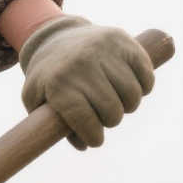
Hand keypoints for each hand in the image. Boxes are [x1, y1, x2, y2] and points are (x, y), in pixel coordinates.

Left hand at [18, 15, 154, 149]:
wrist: (57, 37)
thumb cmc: (48, 77)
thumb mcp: (37, 99)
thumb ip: (52, 126)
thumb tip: (84, 145)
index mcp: (58, 82)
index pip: (84, 118)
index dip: (93, 136)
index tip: (96, 140)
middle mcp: (81, 63)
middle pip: (112, 110)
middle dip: (111, 121)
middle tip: (105, 119)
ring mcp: (104, 49)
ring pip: (132, 95)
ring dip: (129, 106)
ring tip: (119, 104)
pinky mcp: (124, 41)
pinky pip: (145, 76)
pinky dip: (144, 88)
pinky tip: (132, 89)